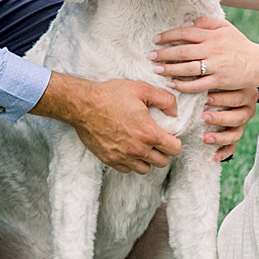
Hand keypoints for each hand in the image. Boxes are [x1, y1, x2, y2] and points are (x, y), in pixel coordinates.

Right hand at [34, 73, 181, 174]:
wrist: (83, 105)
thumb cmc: (111, 95)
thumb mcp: (142, 89)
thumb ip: (165, 100)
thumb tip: (175, 113)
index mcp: (149, 133)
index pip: (175, 150)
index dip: (175, 142)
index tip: (169, 135)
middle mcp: (137, 150)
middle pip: (162, 162)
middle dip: (163, 151)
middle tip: (156, 139)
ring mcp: (123, 157)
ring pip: (146, 169)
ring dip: (147, 159)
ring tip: (142, 145)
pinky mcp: (110, 160)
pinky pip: (128, 169)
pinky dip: (131, 162)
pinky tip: (128, 148)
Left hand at [151, 16, 258, 93]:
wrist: (258, 63)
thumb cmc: (240, 45)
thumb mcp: (226, 28)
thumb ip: (207, 22)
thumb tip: (189, 22)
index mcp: (213, 35)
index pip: (185, 32)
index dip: (168, 36)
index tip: (156, 40)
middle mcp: (212, 49)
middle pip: (182, 50)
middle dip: (163, 53)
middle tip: (150, 56)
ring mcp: (215, 66)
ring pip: (187, 67)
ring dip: (169, 69)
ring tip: (157, 69)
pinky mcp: (219, 81)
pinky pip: (198, 84)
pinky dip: (184, 84)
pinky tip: (173, 84)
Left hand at [202, 84, 257, 161]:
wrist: (224, 91)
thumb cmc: (217, 82)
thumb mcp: (216, 78)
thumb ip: (209, 77)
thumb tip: (188, 74)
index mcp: (245, 93)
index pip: (238, 96)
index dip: (222, 98)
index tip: (205, 98)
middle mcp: (247, 109)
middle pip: (238, 116)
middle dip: (220, 118)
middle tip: (203, 117)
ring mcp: (242, 124)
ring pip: (236, 133)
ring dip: (220, 137)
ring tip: (205, 138)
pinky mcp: (236, 135)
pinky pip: (233, 147)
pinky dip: (224, 152)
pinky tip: (214, 156)